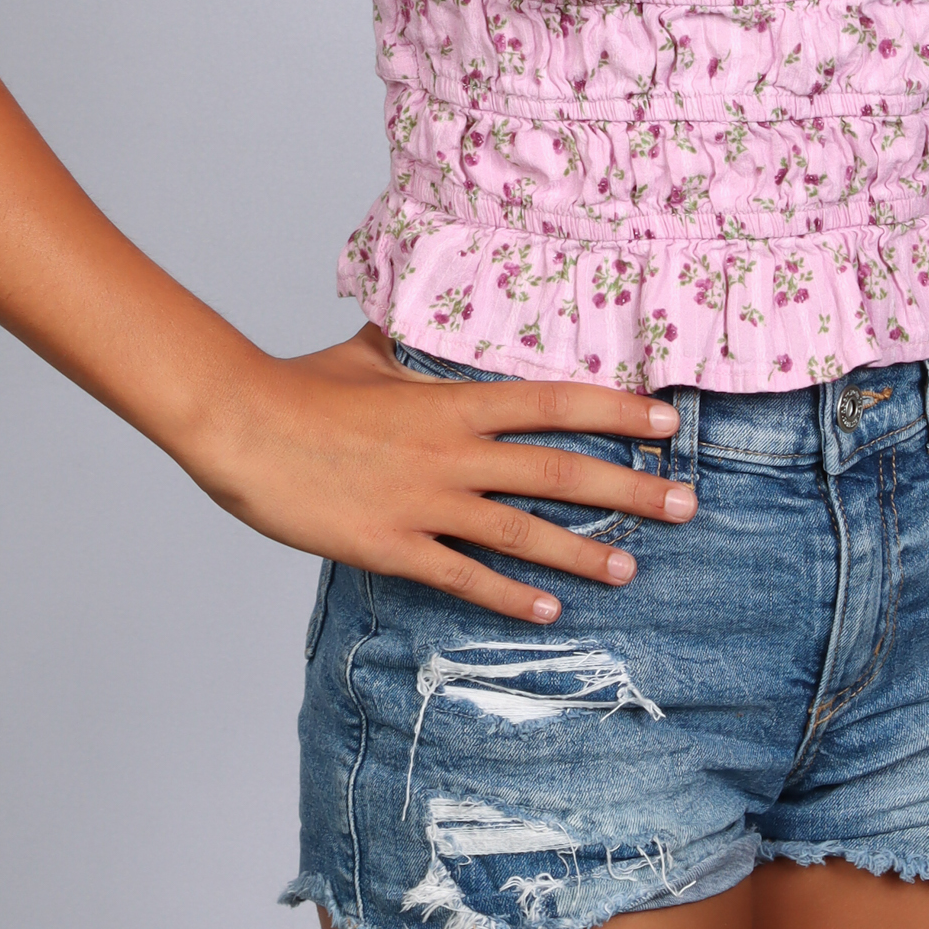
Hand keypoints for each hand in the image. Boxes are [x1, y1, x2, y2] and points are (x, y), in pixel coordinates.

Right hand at [188, 323, 698, 623]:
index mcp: (451, 400)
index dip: (618, 410)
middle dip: (630, 488)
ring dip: (584, 552)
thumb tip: (415, 316)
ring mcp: (425, 501)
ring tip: (633, 568)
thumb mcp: (365, 354)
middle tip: (687, 504)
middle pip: (559, 471)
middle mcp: (452, 451)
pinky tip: (548, 611)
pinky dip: (509, 596)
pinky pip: (463, 575)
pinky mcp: (392, 545)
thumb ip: (405, 345)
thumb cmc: (300, 386)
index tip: (669, 422)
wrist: (241, 425)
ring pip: (523, 532)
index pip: (555, 401)